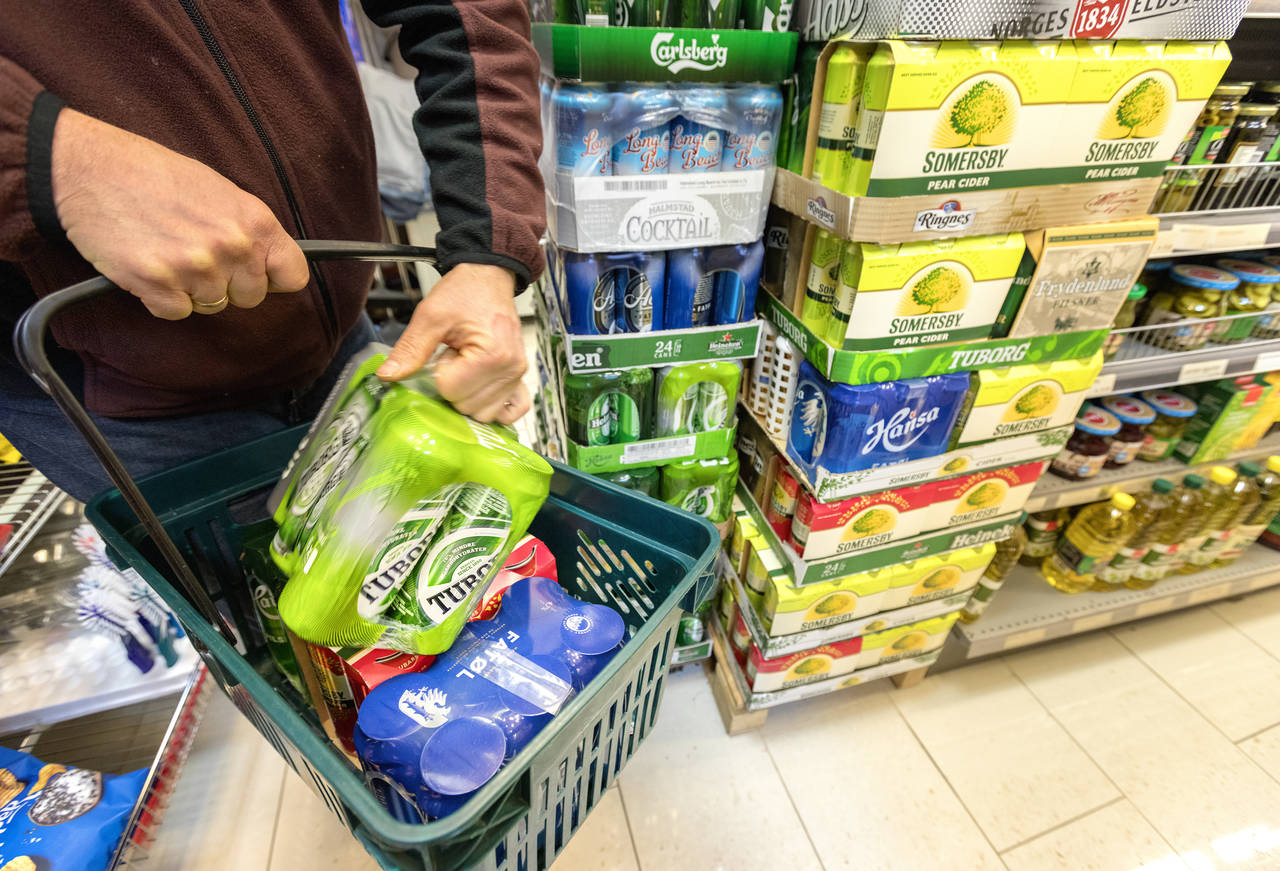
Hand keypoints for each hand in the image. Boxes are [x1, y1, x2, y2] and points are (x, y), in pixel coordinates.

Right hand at [51, 109, 308, 318]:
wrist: (89, 167)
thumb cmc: (153, 174)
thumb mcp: (218, 190)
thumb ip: (248, 229)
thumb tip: (268, 262)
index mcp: (254, 221)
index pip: (294, 275)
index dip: (274, 279)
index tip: (258, 275)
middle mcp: (232, 246)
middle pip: (250, 297)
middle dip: (226, 284)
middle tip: (193, 252)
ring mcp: (196, 267)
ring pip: (211, 305)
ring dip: (189, 288)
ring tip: (165, 249)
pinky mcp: (158, 284)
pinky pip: (175, 312)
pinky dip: (160, 297)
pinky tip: (146, 264)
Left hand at [377, 263, 528, 424]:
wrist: (488, 279)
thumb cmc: (464, 292)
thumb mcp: (430, 316)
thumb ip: (410, 349)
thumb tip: (387, 375)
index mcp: (491, 355)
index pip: (450, 391)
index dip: (438, 374)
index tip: (445, 352)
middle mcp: (510, 369)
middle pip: (466, 406)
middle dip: (453, 386)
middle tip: (455, 358)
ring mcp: (518, 376)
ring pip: (484, 414)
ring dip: (469, 396)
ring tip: (468, 367)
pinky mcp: (520, 378)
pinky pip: (513, 411)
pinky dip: (496, 408)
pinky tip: (482, 392)